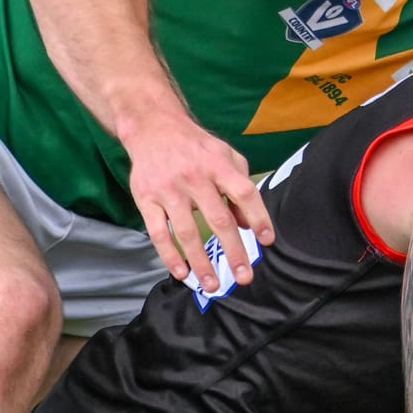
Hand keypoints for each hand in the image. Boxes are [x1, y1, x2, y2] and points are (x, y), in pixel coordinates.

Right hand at [122, 114, 274, 292]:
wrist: (152, 127)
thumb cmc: (195, 146)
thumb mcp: (225, 156)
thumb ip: (240, 186)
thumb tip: (248, 224)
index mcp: (218, 164)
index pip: (244, 193)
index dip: (258, 217)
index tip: (266, 241)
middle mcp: (194, 176)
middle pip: (219, 220)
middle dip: (234, 252)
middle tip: (245, 278)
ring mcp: (168, 189)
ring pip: (187, 233)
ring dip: (201, 263)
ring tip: (213, 285)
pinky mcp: (146, 198)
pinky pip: (159, 233)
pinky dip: (169, 256)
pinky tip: (181, 273)